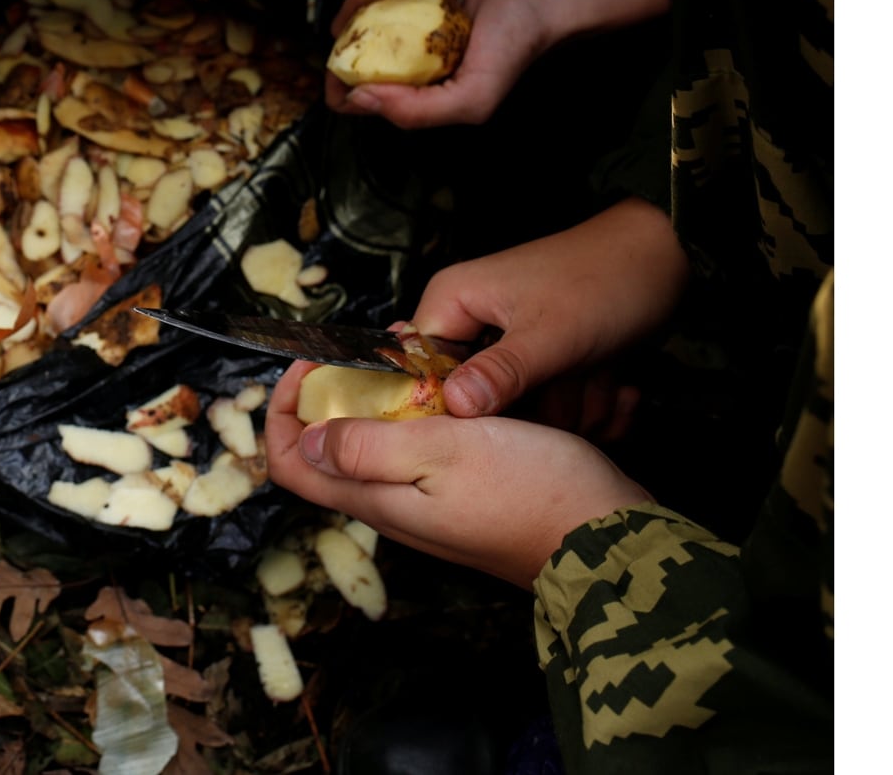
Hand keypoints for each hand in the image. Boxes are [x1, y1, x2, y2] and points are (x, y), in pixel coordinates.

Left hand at [263, 361, 650, 586]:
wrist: (611, 538)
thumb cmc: (531, 492)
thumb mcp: (440, 453)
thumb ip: (367, 446)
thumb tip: (307, 440)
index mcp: (375, 499)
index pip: (288, 466)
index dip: (281, 413)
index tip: (310, 367)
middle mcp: (395, 508)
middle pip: (331, 451)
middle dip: (334, 397)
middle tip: (366, 354)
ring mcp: (432, 506)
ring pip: (381, 447)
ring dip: (383, 401)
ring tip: (414, 361)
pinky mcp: (470, 497)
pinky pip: (426, 452)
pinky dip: (425, 414)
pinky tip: (454, 388)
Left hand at [324, 0, 670, 126]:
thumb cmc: (519, 43)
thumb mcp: (473, 97)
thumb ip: (415, 111)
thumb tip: (358, 99)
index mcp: (413, 88)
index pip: (350, 94)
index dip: (337, 77)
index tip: (346, 52)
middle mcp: (406, 54)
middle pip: (347, 32)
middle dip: (367, 0)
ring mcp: (411, 15)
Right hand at [410, 198, 687, 416]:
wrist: (669, 258)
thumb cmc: (605, 278)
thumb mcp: (552, 331)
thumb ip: (501, 372)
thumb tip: (453, 405)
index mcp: (454, 303)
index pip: (419, 369)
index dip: (453, 403)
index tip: (500, 416)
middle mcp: (476, 326)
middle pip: (480, 403)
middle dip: (537, 408)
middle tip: (571, 383)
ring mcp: (515, 349)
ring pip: (526, 413)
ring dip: (574, 407)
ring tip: (601, 375)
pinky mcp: (549, 366)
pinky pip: (559, 410)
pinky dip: (594, 406)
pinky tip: (617, 385)